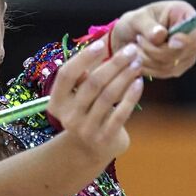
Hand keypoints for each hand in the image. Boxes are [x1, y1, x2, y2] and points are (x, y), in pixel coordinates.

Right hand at [46, 39, 145, 162]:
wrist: (89, 151)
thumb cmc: (85, 114)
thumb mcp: (76, 98)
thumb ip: (82, 78)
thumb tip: (98, 46)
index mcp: (56, 103)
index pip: (67, 75)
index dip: (83, 57)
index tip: (102, 43)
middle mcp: (69, 117)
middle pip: (92, 83)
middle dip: (114, 63)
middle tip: (131, 50)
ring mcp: (86, 129)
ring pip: (108, 96)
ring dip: (125, 76)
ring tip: (137, 63)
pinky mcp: (104, 138)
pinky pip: (121, 113)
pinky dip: (131, 96)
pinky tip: (139, 82)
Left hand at [110, 0, 195, 78]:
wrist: (128, 38)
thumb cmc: (134, 23)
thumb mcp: (136, 19)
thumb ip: (148, 26)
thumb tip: (161, 35)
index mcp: (184, 14)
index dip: (189, 38)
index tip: (171, 41)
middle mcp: (191, 35)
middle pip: (187, 50)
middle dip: (158, 50)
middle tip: (140, 40)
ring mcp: (187, 53)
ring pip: (174, 64)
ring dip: (150, 59)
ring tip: (138, 47)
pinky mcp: (178, 67)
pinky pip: (166, 73)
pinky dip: (150, 67)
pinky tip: (141, 58)